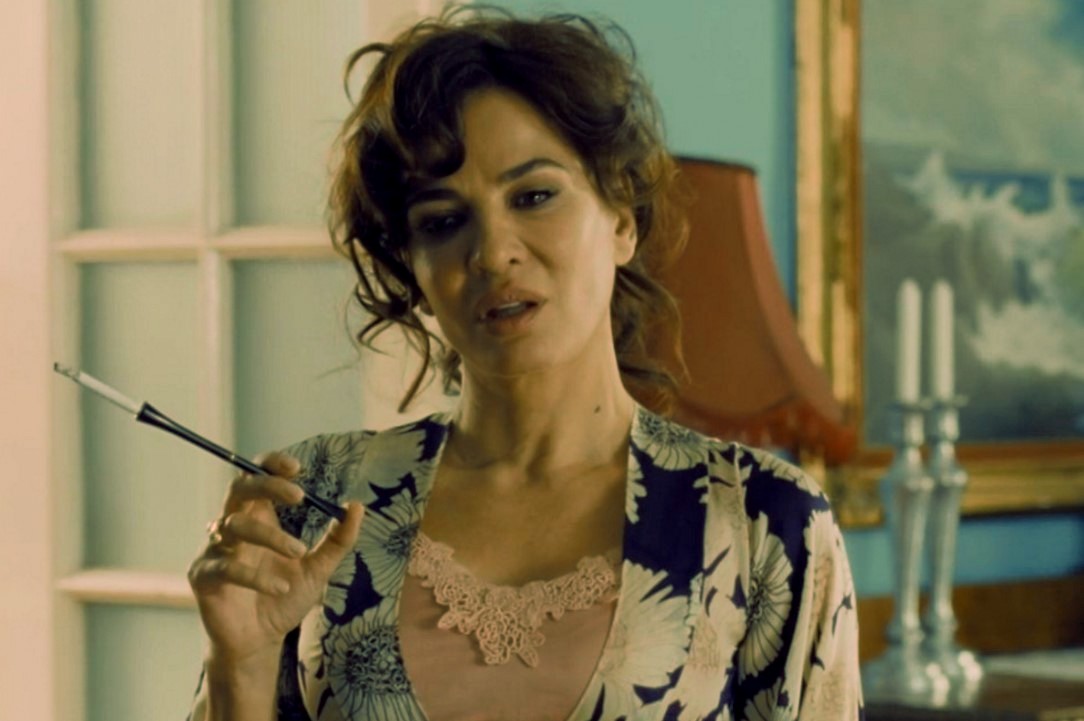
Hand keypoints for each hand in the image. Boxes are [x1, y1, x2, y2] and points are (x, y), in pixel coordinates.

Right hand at [187, 452, 363, 669]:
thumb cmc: (285, 598)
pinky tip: (281, 588)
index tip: (297, 468)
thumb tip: (357, 506)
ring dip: (271, 536)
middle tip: (299, 496)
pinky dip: (256, 576)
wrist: (262, 641)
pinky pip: (225, 567)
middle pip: (240, 488)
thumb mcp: (319, 568)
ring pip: (235, 526)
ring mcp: (215, 551)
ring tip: (300, 553)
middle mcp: (234, 527)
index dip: (271, 465)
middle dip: (268, 486)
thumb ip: (338, 539)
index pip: (257, 476)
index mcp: (260, 518)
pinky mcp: (204, 577)